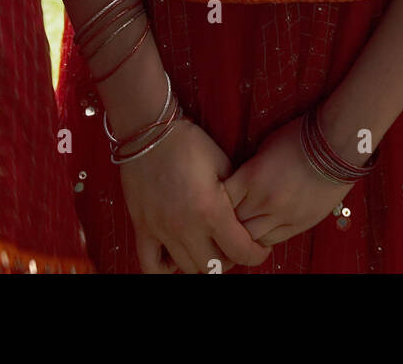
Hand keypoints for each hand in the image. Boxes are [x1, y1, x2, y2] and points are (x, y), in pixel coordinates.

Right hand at [117, 118, 270, 273]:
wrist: (151, 132)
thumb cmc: (190, 144)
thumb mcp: (223, 164)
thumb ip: (235, 195)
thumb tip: (244, 216)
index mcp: (211, 211)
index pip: (240, 251)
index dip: (256, 255)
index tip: (260, 250)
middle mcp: (186, 228)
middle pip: (215, 267)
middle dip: (230, 260)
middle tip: (233, 246)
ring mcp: (161, 231)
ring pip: (187, 269)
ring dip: (203, 263)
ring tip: (210, 248)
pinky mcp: (142, 228)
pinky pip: (151, 266)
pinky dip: (166, 270)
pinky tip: (176, 257)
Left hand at [222, 117, 352, 248]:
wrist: (335, 144)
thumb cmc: (298, 138)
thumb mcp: (265, 148)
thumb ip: (248, 172)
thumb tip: (237, 188)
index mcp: (252, 177)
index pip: (221, 201)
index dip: (215, 203)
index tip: (214, 201)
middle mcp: (264, 200)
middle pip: (233, 223)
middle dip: (227, 221)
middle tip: (225, 218)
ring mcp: (283, 215)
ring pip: (251, 238)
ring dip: (245, 233)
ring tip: (243, 226)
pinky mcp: (299, 223)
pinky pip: (273, 240)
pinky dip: (263, 237)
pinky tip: (262, 229)